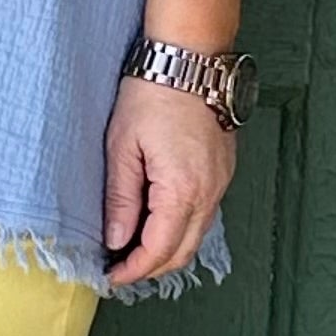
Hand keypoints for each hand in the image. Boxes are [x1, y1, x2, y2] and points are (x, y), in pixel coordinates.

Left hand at [102, 74, 233, 288]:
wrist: (191, 59)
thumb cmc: (153, 94)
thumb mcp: (122, 146)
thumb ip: (121, 198)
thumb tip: (116, 240)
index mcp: (182, 190)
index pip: (158, 250)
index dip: (134, 270)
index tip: (111, 277)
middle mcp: (209, 193)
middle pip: (183, 252)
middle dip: (151, 268)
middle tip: (120, 269)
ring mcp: (221, 183)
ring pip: (197, 236)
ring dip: (168, 250)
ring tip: (134, 250)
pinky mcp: (223, 172)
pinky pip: (205, 215)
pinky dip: (182, 229)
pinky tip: (158, 223)